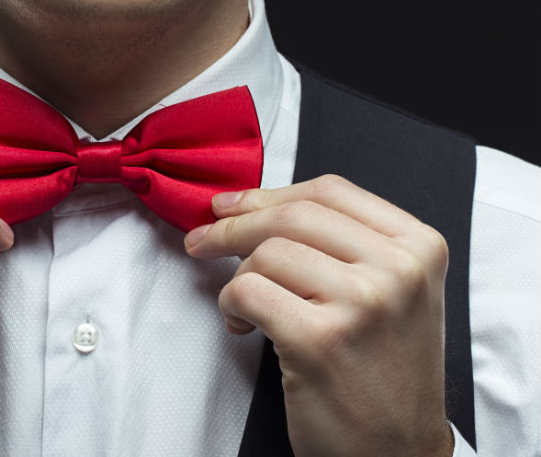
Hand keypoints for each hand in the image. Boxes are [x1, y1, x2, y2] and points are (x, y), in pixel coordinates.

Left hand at [184, 175, 453, 456]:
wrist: (398, 452)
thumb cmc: (383, 371)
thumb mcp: (391, 292)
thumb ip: (343, 243)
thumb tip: (250, 205)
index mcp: (419, 247)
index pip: (329, 191)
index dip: (268, 194)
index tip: (230, 205)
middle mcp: (398, 269)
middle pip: (292, 216)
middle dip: (233, 226)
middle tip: (202, 241)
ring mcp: (362, 303)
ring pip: (266, 252)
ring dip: (237, 279)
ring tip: (246, 309)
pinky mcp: (320, 339)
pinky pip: (247, 291)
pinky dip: (230, 306)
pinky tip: (243, 327)